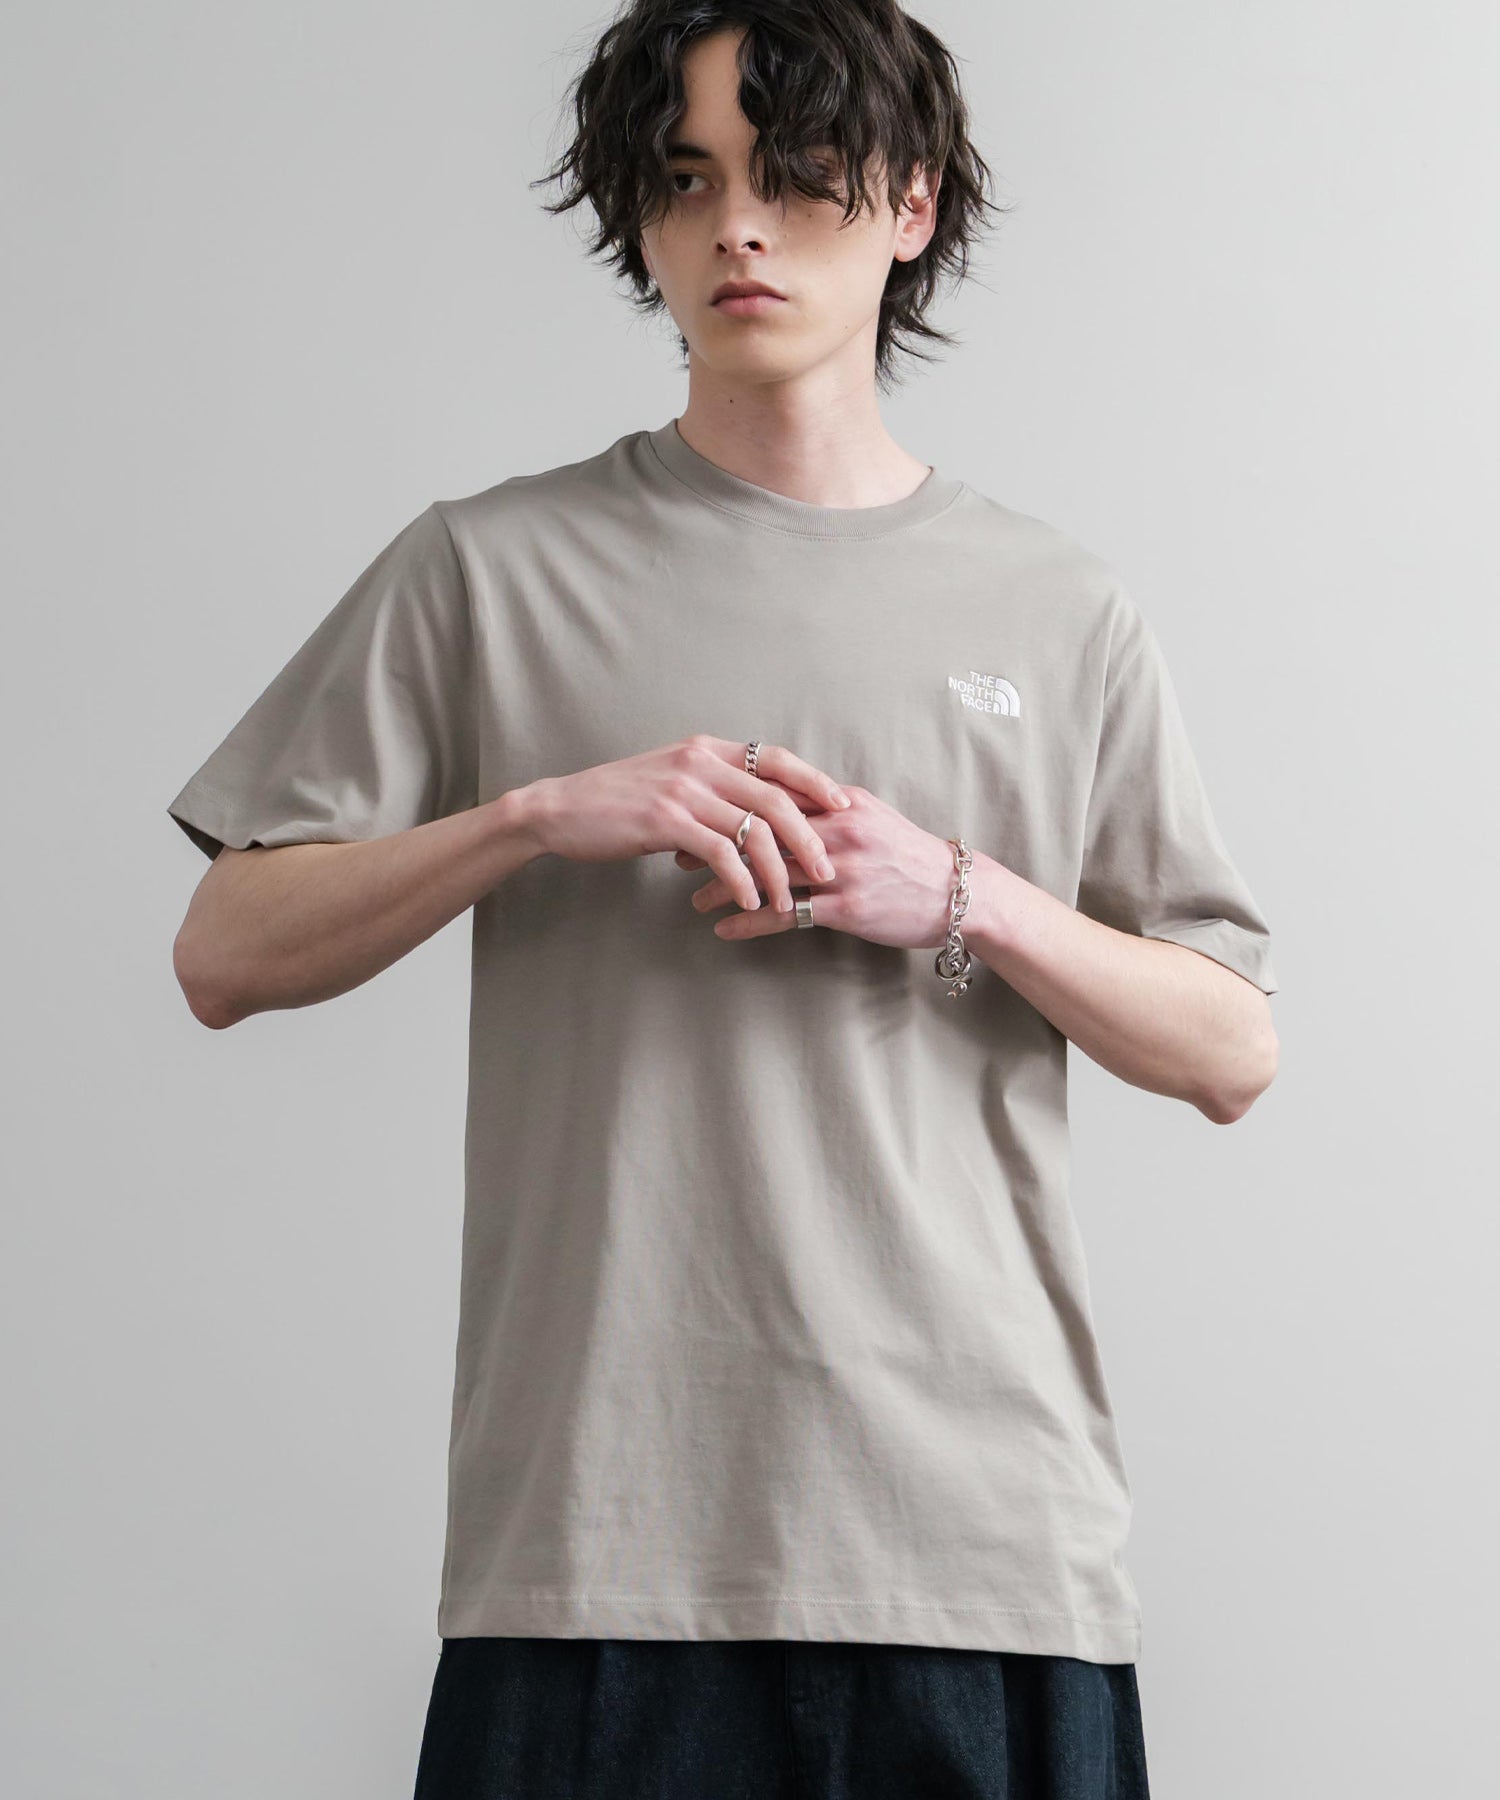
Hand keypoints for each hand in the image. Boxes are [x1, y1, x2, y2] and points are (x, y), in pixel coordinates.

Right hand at [521, 733, 850, 912]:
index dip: (814, 781)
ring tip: (788, 901)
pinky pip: (721, 853)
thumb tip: (753, 810)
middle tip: (828, 870)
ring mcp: (683, 789)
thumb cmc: (617, 802)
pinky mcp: (665, 820)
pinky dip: (742, 881)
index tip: (844, 804)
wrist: (562, 810)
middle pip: (775, 797)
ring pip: (753, 830)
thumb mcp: (671, 780)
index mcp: (707, 749)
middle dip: (809, 837)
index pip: (776, 758)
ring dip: (777, 871)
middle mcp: (701, 762)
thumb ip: (711, 786)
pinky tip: (750, 903)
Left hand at [678, 784, 959, 947]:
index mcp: (840, 803)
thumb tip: (780, 801)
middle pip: (761, 830)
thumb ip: (826, 808)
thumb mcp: (871, 818)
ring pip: (768, 872)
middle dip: (714, 843)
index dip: (729, 804)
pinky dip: (750, 922)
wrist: (958, 893)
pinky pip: (787, 914)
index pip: (773, 795)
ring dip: (724, 887)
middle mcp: (838, 830)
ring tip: (694, 900)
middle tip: (678, 855)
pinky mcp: (848, 907)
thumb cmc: (910, 856)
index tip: (695, 814)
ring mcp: (842, 869)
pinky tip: (724, 930)